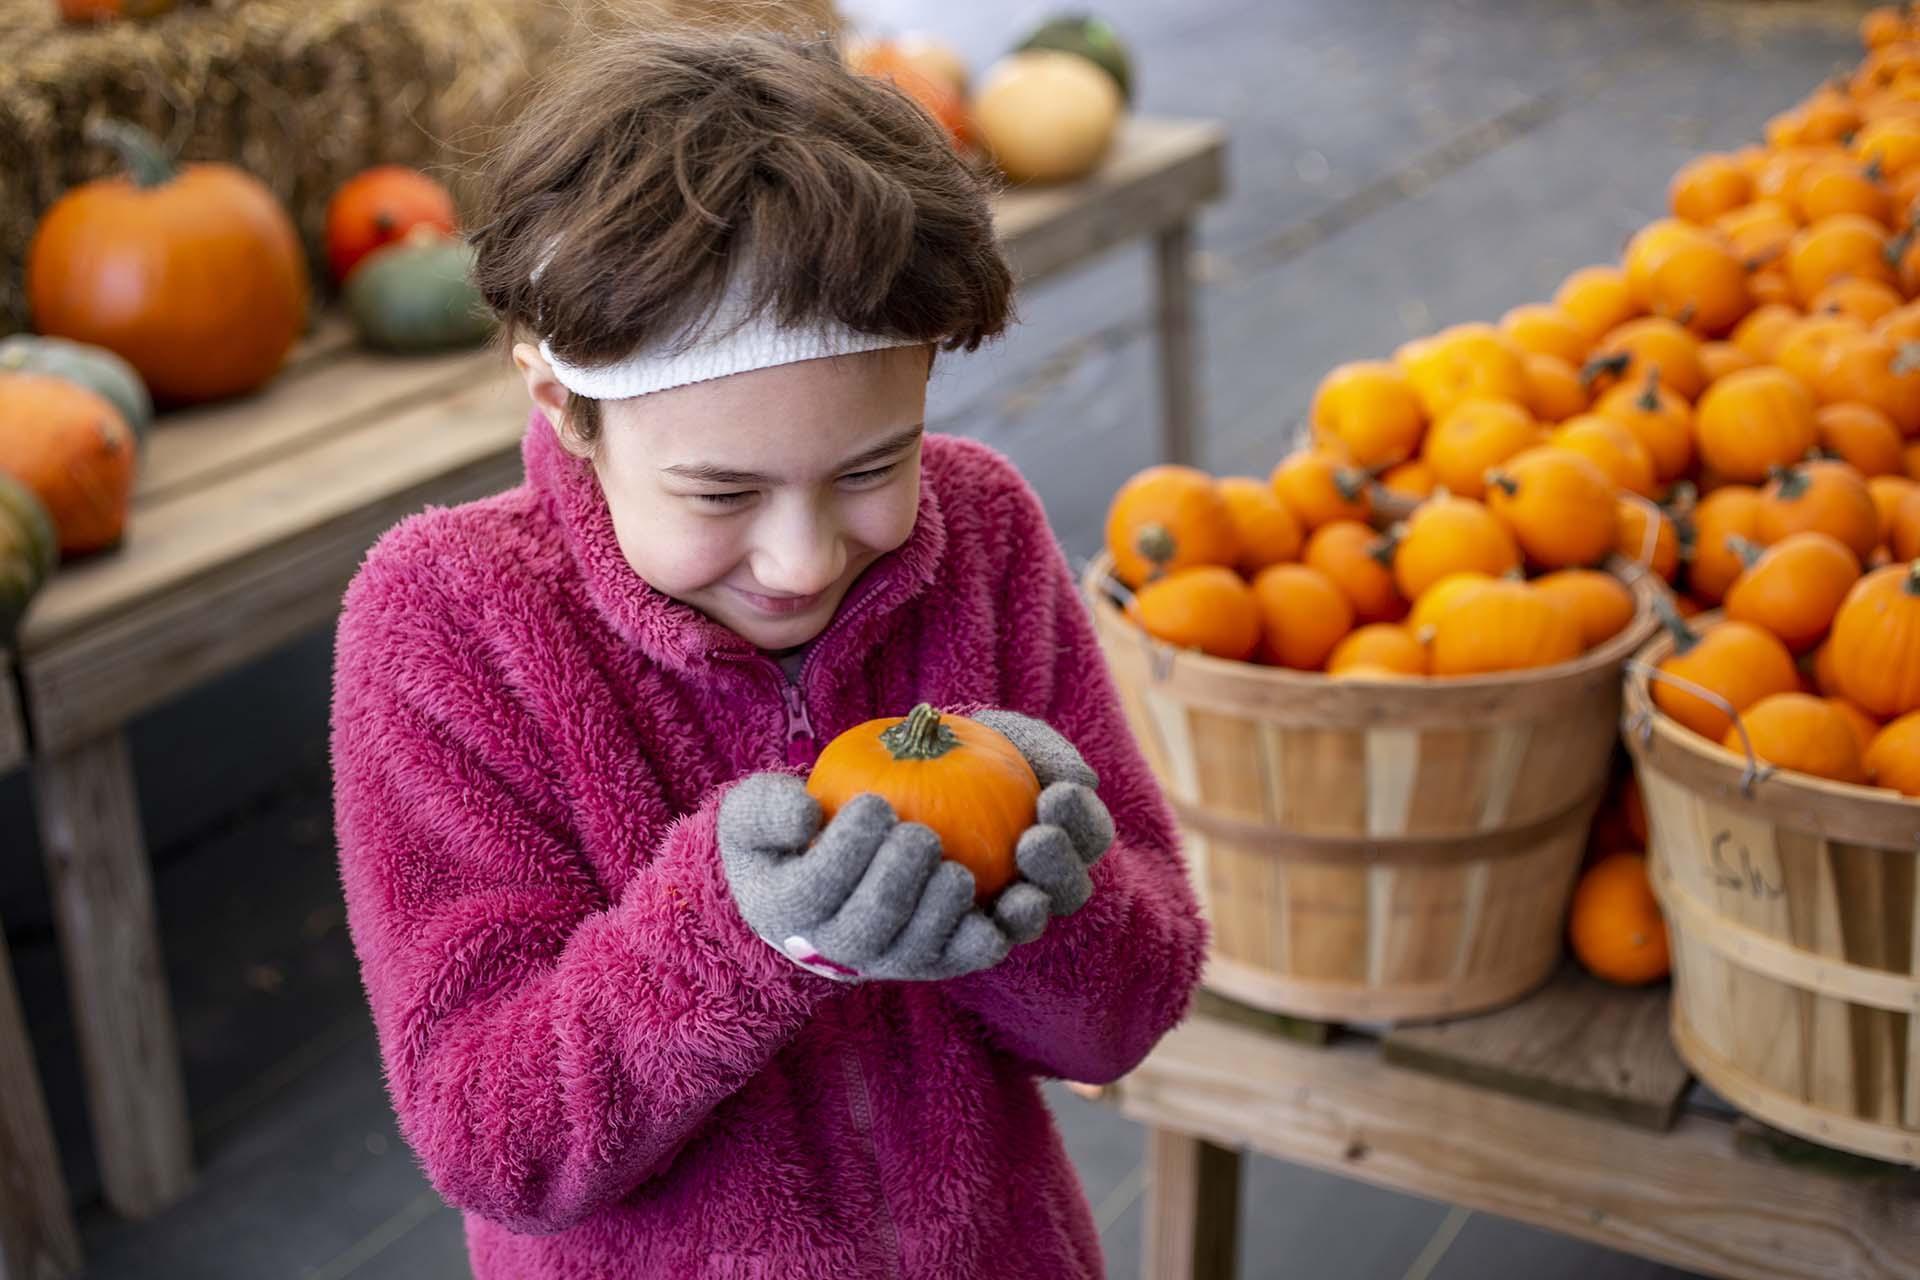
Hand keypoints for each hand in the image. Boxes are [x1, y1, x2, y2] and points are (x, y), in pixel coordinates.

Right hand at [717, 774, 1010, 982]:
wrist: (817, 884)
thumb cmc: (785, 838)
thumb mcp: (753, 812)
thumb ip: (769, 809)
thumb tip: (807, 817)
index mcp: (785, 911)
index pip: (815, 889)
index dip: (848, 850)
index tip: (873, 806)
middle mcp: (834, 949)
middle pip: (870, 925)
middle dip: (898, 877)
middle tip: (917, 834)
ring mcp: (886, 960)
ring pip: (917, 947)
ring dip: (942, 904)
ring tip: (952, 864)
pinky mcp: (933, 961)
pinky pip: (963, 956)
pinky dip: (988, 933)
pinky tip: (1009, 898)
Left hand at [969, 711, 1115, 944]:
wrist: (912, 771)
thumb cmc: (969, 746)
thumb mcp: (1006, 735)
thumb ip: (1044, 751)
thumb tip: (1082, 778)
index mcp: (1068, 835)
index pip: (1089, 833)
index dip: (1081, 818)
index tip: (1057, 793)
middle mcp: (1046, 881)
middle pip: (1070, 888)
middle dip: (1059, 867)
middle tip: (1034, 840)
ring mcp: (1009, 911)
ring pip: (1030, 921)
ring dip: (1027, 908)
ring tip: (1011, 890)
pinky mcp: (967, 933)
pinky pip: (977, 941)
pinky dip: (974, 931)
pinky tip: (958, 909)